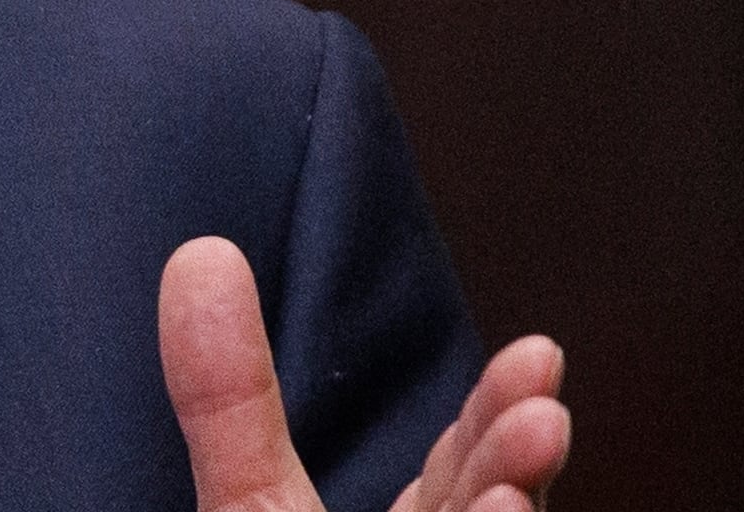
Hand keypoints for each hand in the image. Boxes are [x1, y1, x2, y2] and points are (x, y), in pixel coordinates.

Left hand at [160, 235, 568, 511]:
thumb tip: (200, 256)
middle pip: (485, 506)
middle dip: (515, 459)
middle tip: (542, 408)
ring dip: (510, 509)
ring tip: (523, 469)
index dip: (498, 417)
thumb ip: (229, 396)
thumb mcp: (245, 498)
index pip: (462, 474)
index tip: (539, 352)